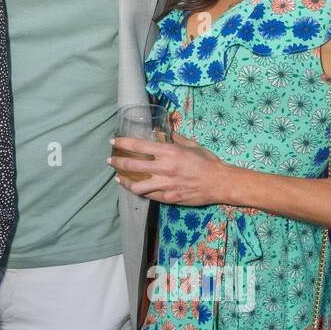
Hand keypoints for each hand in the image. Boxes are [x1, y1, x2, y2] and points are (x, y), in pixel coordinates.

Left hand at [108, 133, 231, 206]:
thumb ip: (174, 138)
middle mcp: (165, 169)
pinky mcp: (169, 197)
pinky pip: (149, 195)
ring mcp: (166, 185)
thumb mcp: (191, 145)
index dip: (123, 144)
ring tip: (119, 178)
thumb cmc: (207, 161)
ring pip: (137, 186)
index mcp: (169, 152)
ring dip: (125, 181)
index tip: (113, 142)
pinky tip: (136, 188)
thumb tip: (160, 132)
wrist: (220, 183)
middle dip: (118, 163)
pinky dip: (141, 191)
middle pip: (133, 166)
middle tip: (110, 161)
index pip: (139, 147)